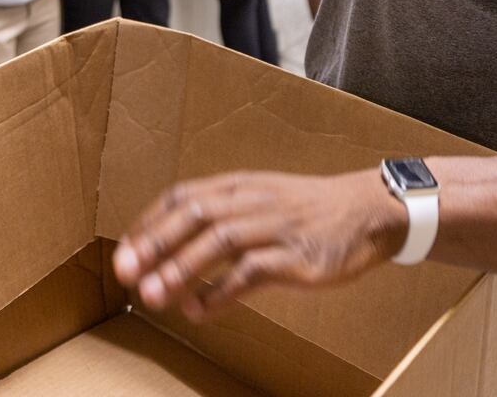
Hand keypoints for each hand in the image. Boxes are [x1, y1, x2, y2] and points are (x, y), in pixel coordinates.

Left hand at [112, 169, 406, 321]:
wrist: (370, 211)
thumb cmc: (309, 211)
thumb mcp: (262, 199)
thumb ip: (222, 217)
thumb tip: (172, 251)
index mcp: (242, 185)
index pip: (183, 196)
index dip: (150, 222)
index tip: (126, 251)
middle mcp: (255, 201)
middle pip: (195, 214)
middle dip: (156, 243)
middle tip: (126, 272)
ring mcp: (277, 227)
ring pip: (220, 240)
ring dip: (182, 269)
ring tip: (155, 295)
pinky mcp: (298, 256)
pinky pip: (253, 271)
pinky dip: (222, 292)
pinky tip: (202, 310)